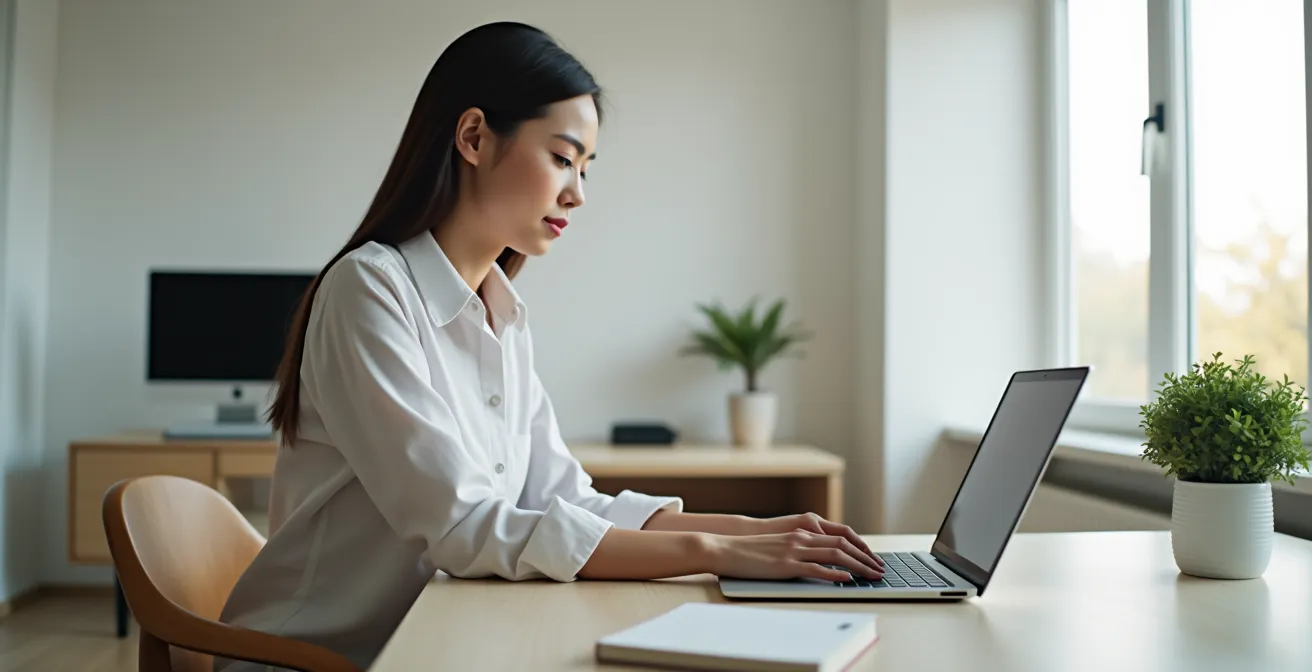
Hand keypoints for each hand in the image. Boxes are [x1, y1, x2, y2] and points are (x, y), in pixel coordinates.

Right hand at [751, 513, 883, 570]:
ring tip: (872, 576)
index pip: (840, 536)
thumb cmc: (751, 550)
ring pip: (835, 555)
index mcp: (802, 532)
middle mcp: (802, 538)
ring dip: (858, 566)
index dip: (861, 547)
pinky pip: (816, 568)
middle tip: (880, 570)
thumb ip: (799, 548)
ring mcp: (794, 550)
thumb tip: (818, 560)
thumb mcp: (780, 544)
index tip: (873, 559)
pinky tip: (847, 579)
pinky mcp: (786, 565)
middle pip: (843, 545)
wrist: (726, 548)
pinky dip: (835, 574)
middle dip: (866, 558)